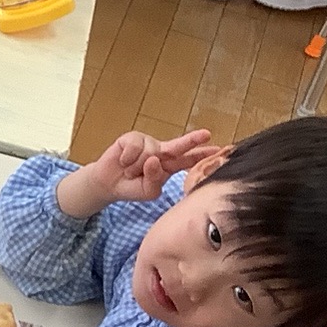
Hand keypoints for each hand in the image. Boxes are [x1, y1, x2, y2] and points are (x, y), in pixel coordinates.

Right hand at [55, 127, 221, 217]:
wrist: (108, 184)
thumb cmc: (132, 187)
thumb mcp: (148, 191)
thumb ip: (155, 180)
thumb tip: (154, 159)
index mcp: (169, 166)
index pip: (189, 160)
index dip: (202, 156)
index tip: (219, 151)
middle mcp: (161, 151)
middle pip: (179, 145)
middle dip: (192, 140)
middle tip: (206, 134)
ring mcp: (147, 143)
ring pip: (149, 154)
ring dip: (136, 167)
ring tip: (130, 171)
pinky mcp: (131, 138)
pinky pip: (134, 147)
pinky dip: (127, 159)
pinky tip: (123, 162)